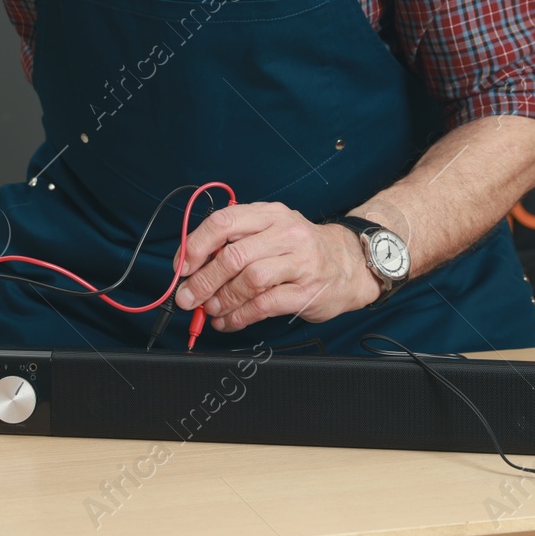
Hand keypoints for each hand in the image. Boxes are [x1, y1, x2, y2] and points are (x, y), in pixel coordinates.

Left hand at [172, 201, 379, 332]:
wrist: (351, 263)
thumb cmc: (301, 248)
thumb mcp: (271, 230)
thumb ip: (237, 241)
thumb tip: (194, 266)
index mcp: (270, 214)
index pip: (224, 222)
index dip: (196, 245)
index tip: (183, 266)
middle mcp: (285, 233)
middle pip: (233, 256)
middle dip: (203, 281)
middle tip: (188, 297)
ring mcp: (299, 262)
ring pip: (248, 281)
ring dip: (221, 300)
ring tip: (210, 310)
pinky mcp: (306, 291)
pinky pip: (264, 305)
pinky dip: (240, 316)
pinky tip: (229, 321)